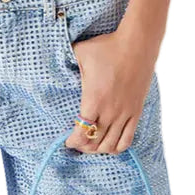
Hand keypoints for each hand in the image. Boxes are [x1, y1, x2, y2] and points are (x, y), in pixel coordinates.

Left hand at [64, 25, 156, 154]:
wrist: (136, 44)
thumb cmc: (107, 47)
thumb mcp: (80, 52)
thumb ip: (68, 63)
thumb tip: (58, 65)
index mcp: (93, 100)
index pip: (81, 133)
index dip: (73, 142)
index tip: (68, 141)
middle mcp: (110, 111)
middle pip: (94, 142)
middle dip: (83, 147)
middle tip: (78, 143)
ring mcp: (125, 113)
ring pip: (111, 145)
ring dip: (99, 149)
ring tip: (93, 145)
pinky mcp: (136, 111)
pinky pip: (128, 139)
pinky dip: (118, 147)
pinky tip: (111, 144)